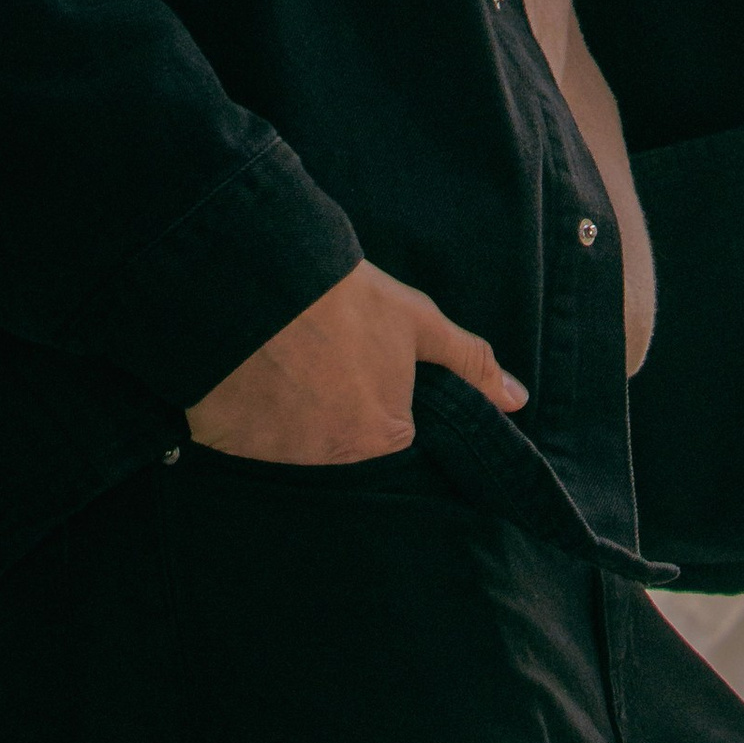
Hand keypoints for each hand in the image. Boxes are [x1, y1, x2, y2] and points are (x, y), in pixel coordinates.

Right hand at [184, 259, 527, 464]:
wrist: (255, 277)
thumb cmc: (344, 299)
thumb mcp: (416, 322)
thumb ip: (469, 364)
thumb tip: (519, 400)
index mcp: (382, 441)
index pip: (391, 442)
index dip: (376, 407)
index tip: (358, 376)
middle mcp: (331, 465)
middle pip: (338, 452)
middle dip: (331, 421)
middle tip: (317, 371)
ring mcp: (274, 462)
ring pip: (289, 452)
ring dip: (287, 426)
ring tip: (281, 374)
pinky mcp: (224, 449)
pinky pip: (242, 447)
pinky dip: (244, 424)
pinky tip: (246, 385)